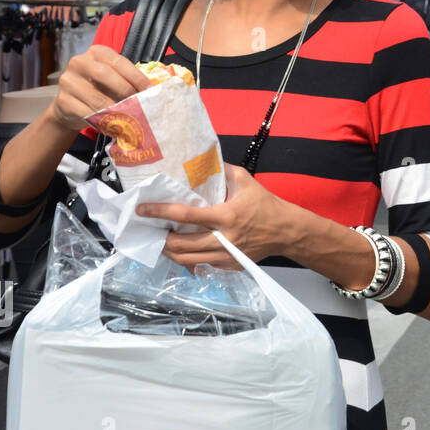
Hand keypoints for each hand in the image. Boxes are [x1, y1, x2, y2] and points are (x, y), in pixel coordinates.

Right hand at [48, 44, 152, 132]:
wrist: (70, 106)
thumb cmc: (98, 89)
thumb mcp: (112, 78)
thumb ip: (128, 78)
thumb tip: (152, 89)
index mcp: (96, 52)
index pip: (119, 62)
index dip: (136, 77)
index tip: (149, 90)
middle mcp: (79, 62)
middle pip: (106, 75)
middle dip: (126, 91)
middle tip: (139, 103)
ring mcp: (68, 81)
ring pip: (97, 98)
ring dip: (116, 109)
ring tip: (129, 116)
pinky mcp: (63, 101)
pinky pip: (87, 113)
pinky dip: (103, 120)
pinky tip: (113, 124)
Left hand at [136, 164, 286, 269]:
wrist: (286, 231)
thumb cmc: (265, 204)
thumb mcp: (246, 181)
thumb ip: (223, 171)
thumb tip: (201, 163)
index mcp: (226, 216)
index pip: (186, 215)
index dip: (160, 212)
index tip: (143, 210)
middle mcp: (224, 239)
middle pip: (180, 245)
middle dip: (160, 238)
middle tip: (152, 229)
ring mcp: (226, 256)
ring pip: (186, 260)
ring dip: (169, 251)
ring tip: (163, 240)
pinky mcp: (229, 266)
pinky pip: (199, 265)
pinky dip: (186, 258)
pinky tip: (182, 249)